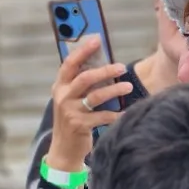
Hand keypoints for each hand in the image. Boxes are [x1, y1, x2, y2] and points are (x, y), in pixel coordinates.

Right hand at [46, 36, 133, 170]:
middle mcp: (62, 97)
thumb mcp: (70, 99)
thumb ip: (81, 83)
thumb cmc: (72, 119)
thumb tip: (104, 64)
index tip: (97, 39)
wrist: (63, 149)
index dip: (83, 50)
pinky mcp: (79, 126)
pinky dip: (117, 114)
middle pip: (85, 78)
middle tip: (121, 67)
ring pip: (96, 96)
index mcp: (59, 86)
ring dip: (114, 90)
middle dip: (105, 70)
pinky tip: (127, 112)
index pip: (69, 64)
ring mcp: (70, 112)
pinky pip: (103, 117)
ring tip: (128, 87)